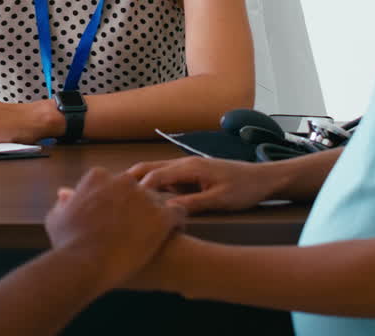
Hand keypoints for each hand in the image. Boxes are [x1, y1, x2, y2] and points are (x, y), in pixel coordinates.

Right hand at [44, 168, 184, 289]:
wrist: (85, 262)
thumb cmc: (69, 243)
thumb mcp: (57, 218)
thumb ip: (63, 202)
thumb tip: (64, 193)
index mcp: (99, 177)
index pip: (115, 183)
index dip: (117, 201)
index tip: (117, 217)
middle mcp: (123, 181)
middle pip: (138, 189)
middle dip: (138, 205)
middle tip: (136, 227)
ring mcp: (144, 197)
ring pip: (159, 200)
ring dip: (158, 214)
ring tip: (157, 233)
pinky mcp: (161, 216)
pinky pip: (178, 213)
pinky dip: (177, 223)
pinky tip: (173, 234)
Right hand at [127, 156, 273, 212]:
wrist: (264, 179)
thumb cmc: (244, 188)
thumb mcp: (220, 200)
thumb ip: (193, 203)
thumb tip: (166, 210)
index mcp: (189, 167)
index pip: (154, 176)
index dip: (137, 189)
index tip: (123, 203)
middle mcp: (185, 164)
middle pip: (150, 168)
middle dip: (130, 180)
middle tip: (110, 193)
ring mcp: (188, 169)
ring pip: (157, 173)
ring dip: (141, 183)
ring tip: (123, 199)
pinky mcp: (192, 176)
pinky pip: (168, 180)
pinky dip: (154, 186)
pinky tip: (148, 200)